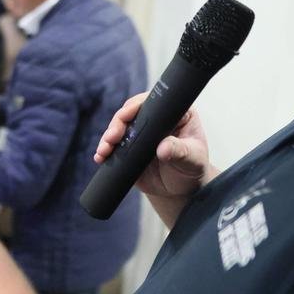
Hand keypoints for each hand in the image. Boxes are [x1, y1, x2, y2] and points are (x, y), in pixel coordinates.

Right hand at [93, 94, 215, 226]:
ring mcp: (140, 132)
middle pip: (131, 112)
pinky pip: (113, 145)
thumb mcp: (192, 160)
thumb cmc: (192, 170)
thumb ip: (180, 152)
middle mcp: (155, 119)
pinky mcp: (128, 146)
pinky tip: (101, 157)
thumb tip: (164, 148)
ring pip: (119, 127)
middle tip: (113, 137)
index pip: (153, 103)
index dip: (137, 106)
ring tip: (104, 151)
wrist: (179, 190)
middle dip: (118, 123)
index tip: (126, 115)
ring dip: (108, 137)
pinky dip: (105, 150)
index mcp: (175, 114)